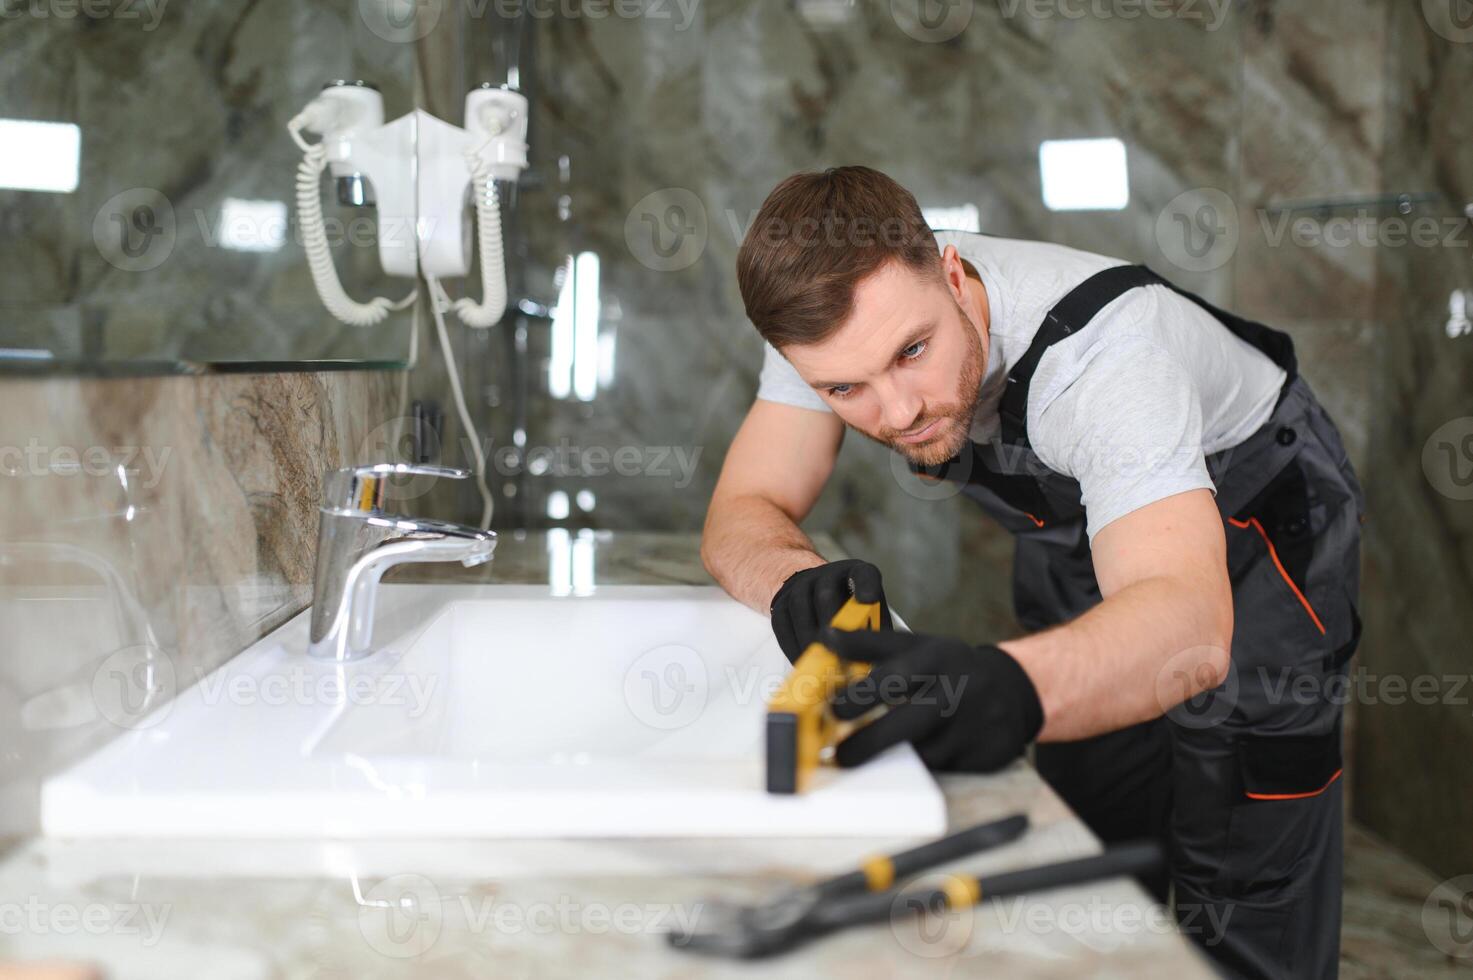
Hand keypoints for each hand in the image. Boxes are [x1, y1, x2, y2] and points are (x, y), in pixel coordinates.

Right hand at [769, 559, 891, 662]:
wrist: (812, 593)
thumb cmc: (852, 612)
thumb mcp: (870, 613)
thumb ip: (873, 631)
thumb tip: (874, 663)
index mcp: (858, 572)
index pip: (864, 574)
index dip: (866, 586)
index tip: (869, 601)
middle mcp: (828, 573)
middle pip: (826, 594)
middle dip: (830, 626)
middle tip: (836, 653)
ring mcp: (801, 583)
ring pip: (800, 607)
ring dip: (808, 638)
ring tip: (817, 663)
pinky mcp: (781, 600)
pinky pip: (781, 621)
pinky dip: (790, 644)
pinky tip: (801, 661)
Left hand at [825, 629, 1043, 772]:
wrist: (1014, 690)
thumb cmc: (950, 668)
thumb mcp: (917, 647)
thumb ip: (870, 644)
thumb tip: (826, 637)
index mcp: (936, 658)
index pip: (894, 675)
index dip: (861, 695)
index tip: (832, 710)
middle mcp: (957, 691)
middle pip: (908, 724)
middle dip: (869, 743)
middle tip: (838, 755)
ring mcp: (973, 726)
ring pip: (923, 754)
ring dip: (892, 760)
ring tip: (864, 761)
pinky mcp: (985, 755)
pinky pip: (943, 770)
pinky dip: (921, 769)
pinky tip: (907, 765)